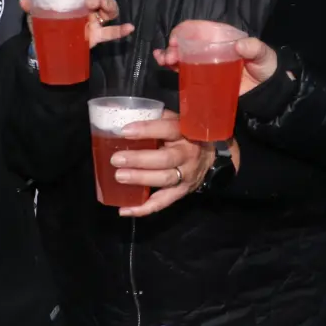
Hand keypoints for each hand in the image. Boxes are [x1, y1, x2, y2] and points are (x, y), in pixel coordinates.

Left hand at [19, 0, 132, 46]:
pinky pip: (112, 32)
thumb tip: (23, 0)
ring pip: (110, 10)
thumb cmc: (45, 23)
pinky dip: (121, 30)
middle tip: (90, 2)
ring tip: (104, 10)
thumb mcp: (37, 13)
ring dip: (110, 6)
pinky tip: (129, 28)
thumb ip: (32, 6)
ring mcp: (95, 20)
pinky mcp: (97, 35)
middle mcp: (89, 6)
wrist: (46, 46)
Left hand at [108, 111, 225, 216]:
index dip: (147, 130)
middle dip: (139, 160)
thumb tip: (125, 116)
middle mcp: (188, 155)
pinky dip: (144, 208)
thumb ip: (157, 118)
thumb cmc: (185, 135)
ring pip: (164, 179)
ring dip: (141, 179)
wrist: (209, 156)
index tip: (125, 131)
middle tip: (116, 159)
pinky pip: (163, 202)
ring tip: (120, 177)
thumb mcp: (176, 121)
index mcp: (186, 133)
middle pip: (164, 159)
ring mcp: (186, 175)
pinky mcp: (182, 192)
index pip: (168, 129)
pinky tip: (125, 209)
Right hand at [152, 20, 279, 95]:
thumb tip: (239, 46)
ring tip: (163, 60)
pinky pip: (184, 70)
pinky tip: (163, 64)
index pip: (199, 28)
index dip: (185, 30)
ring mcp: (204, 63)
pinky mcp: (202, 78)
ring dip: (168, 55)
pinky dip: (171, 66)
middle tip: (169, 56)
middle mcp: (209, 47)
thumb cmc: (265, 67)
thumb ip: (254, 48)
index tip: (176, 39)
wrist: (265, 91)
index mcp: (221, 37)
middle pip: (186, 42)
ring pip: (180, 55)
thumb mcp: (263, 55)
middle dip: (173, 46)